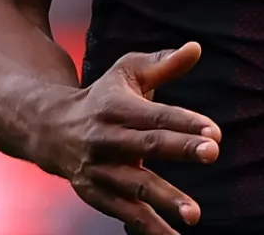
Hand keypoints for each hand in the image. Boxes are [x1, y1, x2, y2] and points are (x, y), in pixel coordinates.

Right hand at [29, 42, 220, 233]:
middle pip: (146, 146)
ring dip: (164, 200)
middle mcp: (103, 139)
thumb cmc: (103, 96)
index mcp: (115, 107)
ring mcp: (96, 169)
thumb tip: (196, 47)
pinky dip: (145, 227)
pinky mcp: (93, 193)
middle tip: (213, 153)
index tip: (215, 133)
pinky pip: (121, 213)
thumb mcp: (127, 73)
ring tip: (195, 214)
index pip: (155, 116)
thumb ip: (163, 63)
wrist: (48, 129)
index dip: (185, 123)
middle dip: (180, 150)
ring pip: (133, 186)